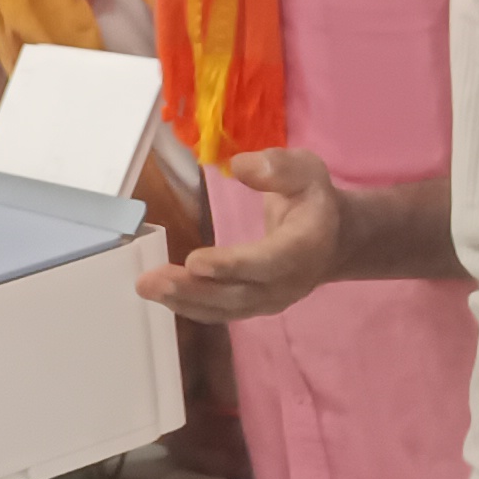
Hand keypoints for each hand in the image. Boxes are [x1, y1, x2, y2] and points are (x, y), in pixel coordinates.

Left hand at [139, 149, 344, 323]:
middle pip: (239, 293)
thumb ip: (278, 167)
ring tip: (147, 287)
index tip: (194, 261)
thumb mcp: (306, 169)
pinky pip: (221, 312)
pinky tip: (161, 294)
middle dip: (193, 290)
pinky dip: (190, 306)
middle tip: (151, 280)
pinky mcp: (255, 306)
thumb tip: (239, 167)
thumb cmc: (312, 198)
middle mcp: (289, 282)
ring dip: (184, 300)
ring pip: (226, 308)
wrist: (332, 239)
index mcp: (306, 246)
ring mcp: (272, 300)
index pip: (269, 261)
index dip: (233, 265)